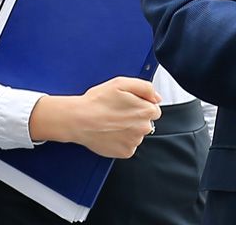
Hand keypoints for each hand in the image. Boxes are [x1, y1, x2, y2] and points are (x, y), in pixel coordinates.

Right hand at [30, 76, 161, 157]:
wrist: (79, 120)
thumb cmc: (97, 101)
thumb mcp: (121, 83)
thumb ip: (145, 88)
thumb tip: (157, 98)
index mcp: (146, 110)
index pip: (154, 109)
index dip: (140, 106)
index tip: (128, 105)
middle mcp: (143, 128)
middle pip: (146, 123)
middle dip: (135, 118)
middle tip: (117, 114)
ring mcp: (134, 142)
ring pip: (136, 135)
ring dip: (128, 130)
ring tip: (111, 123)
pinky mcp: (125, 152)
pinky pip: (128, 146)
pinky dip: (121, 142)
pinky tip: (110, 133)